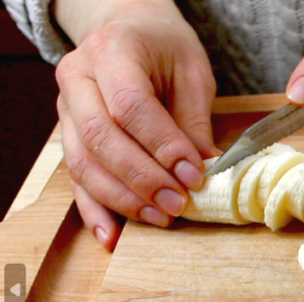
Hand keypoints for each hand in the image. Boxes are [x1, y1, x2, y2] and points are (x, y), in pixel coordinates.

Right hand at [53, 0, 216, 249]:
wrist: (128, 30)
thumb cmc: (165, 48)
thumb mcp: (192, 71)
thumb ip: (193, 119)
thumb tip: (205, 170)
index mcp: (111, 52)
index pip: (131, 106)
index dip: (163, 146)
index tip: (194, 175)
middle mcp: (77, 79)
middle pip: (101, 138)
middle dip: (143, 178)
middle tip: (179, 203)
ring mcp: (66, 110)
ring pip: (83, 163)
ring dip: (123, 199)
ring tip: (161, 219)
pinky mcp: (68, 136)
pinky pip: (75, 179)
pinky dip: (95, 211)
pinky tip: (112, 237)